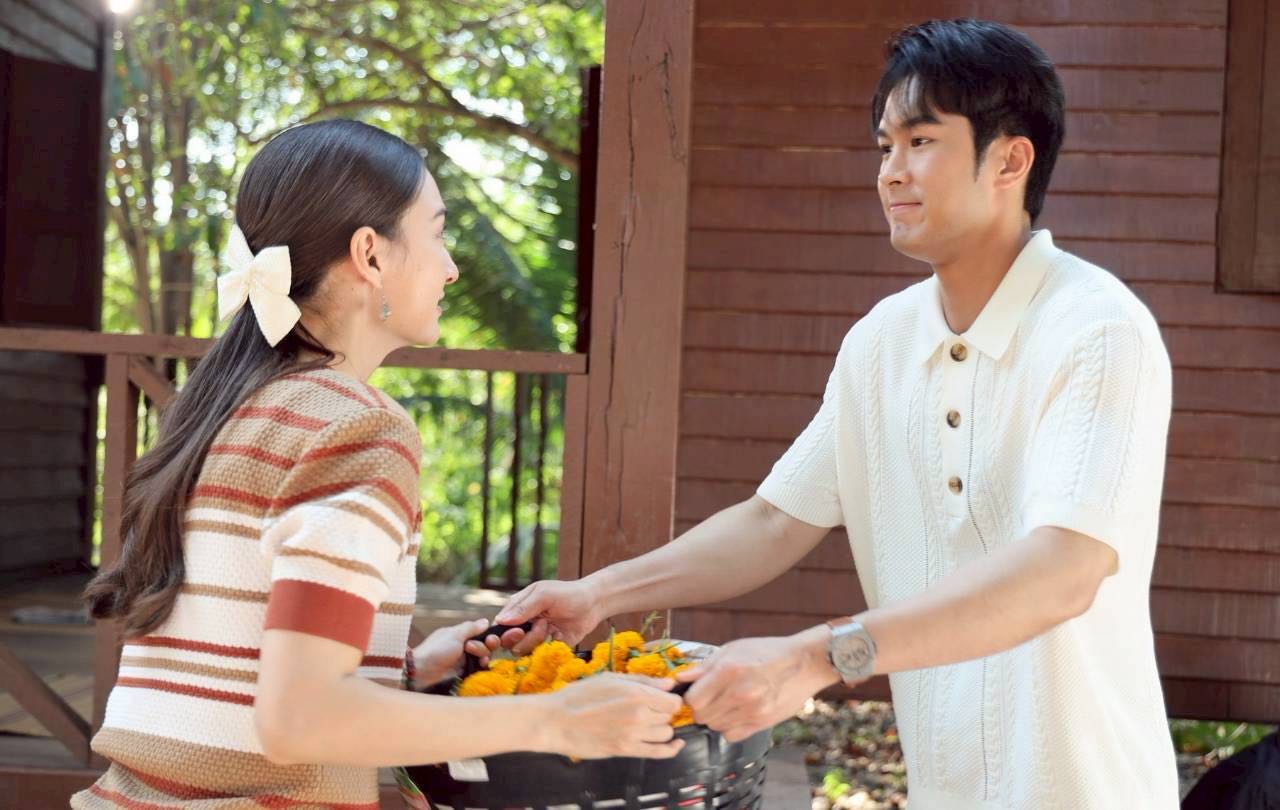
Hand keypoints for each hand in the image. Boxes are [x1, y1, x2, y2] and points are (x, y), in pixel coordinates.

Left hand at [413, 619, 525, 687]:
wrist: (422, 672)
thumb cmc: (436, 650)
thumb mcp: (454, 634)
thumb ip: (471, 627)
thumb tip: (486, 621)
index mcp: (460, 634)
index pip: (481, 632)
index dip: (488, 634)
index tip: (490, 637)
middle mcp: (463, 646)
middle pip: (485, 644)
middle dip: (484, 645)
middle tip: (473, 648)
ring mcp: (464, 660)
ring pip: (483, 656)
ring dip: (483, 655)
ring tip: (475, 657)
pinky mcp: (464, 672)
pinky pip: (478, 668)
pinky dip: (481, 666)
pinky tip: (480, 665)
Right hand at [493, 578, 606, 651]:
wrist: (593, 605)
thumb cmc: (567, 594)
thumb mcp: (544, 595)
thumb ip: (523, 607)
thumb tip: (500, 620)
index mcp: (518, 608)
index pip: (500, 625)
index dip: (504, 632)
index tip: (518, 631)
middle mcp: (524, 624)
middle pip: (509, 642)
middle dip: (524, 637)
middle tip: (541, 625)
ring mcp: (535, 637)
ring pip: (523, 651)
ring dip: (537, 640)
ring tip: (550, 627)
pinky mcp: (548, 648)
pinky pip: (539, 656)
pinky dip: (547, 649)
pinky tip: (558, 636)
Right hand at [543, 674, 686, 759]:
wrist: (556, 721)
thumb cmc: (579, 695)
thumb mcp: (610, 679)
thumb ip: (643, 681)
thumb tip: (669, 684)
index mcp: (637, 694)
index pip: (673, 701)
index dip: (670, 700)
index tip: (662, 699)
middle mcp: (640, 715)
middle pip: (669, 717)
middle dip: (663, 713)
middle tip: (649, 710)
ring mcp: (633, 735)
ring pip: (665, 734)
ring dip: (661, 729)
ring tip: (648, 724)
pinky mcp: (625, 751)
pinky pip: (659, 753)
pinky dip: (671, 750)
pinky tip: (676, 745)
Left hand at [675, 628, 840, 741]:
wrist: (803, 663)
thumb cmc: (766, 651)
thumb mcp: (732, 649)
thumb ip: (704, 666)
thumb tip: (680, 678)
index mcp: (728, 671)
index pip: (692, 699)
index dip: (690, 697)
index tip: (696, 692)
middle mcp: (739, 693)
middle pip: (701, 716)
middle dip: (701, 708)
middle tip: (711, 697)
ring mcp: (752, 711)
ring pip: (715, 727)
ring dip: (715, 717)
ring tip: (727, 702)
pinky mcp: (762, 723)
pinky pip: (731, 736)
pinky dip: (729, 727)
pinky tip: (737, 713)